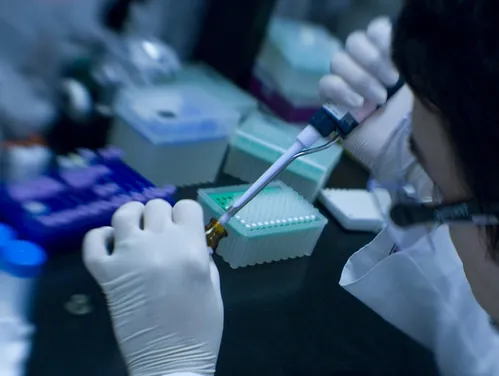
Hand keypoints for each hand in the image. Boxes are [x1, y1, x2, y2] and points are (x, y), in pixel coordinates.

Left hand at [83, 199, 222, 375]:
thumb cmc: (201, 328)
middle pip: (157, 206)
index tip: (185, 228)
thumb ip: (203, 257)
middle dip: (162, 217)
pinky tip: (112, 245)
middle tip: (162, 236)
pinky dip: (101, 237)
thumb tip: (189, 241)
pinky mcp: (105, 274)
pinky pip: (94, 241)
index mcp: (190, 248)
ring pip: (124, 213)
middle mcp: (159, 245)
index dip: (187, 216)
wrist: (170, 361)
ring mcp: (128, 258)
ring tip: (136, 233)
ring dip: (133, 219)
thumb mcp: (214, 286)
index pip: (187, 206)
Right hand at [319, 17, 412, 169]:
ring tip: (378, 100)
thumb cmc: (419, 121)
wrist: (406, 152)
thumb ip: (404, 58)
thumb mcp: (419, 83)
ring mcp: (348, 86)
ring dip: (359, 78)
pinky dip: (340, 90)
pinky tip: (357, 105)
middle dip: (371, 60)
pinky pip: (326, 84)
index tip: (394, 54)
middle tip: (390, 83)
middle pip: (354, 42)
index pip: (375, 30)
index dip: (380, 36)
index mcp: (389, 58)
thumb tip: (393, 42)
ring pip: (338, 60)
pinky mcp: (332, 105)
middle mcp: (367, 69)